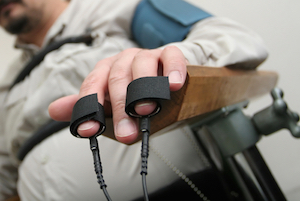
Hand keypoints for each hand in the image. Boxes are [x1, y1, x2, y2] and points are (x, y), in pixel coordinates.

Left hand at [48, 46, 186, 143]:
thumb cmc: (135, 96)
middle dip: (120, 107)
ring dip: (143, 88)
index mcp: (106, 71)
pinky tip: (173, 85)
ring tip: (146, 109)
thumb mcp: (111, 105)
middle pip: (117, 79)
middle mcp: (123, 60)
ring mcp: (147, 56)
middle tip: (126, 134)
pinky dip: (173, 70)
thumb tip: (53, 111)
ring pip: (142, 65)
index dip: (89, 107)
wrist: (164, 84)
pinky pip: (171, 57)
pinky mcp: (169, 54)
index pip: (93, 85)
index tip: (89, 131)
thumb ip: (88, 107)